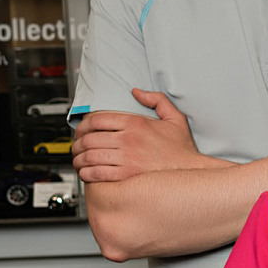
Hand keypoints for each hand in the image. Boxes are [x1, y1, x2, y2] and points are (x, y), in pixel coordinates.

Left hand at [72, 89, 221, 181]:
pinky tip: (87, 173)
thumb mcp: (175, 118)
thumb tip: (137, 92)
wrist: (191, 171)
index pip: (97, 119)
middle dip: (77, 144)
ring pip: (90, 156)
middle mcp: (129, 139)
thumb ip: (156, 100)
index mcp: (136, 123)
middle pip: (89, 138)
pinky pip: (96, 173)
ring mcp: (126, 158)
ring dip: (79, 159)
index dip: (83, 124)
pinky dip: (87, 173)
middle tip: (76, 148)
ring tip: (79, 162)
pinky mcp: (126, 175)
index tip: (81, 130)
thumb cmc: (182, 149)